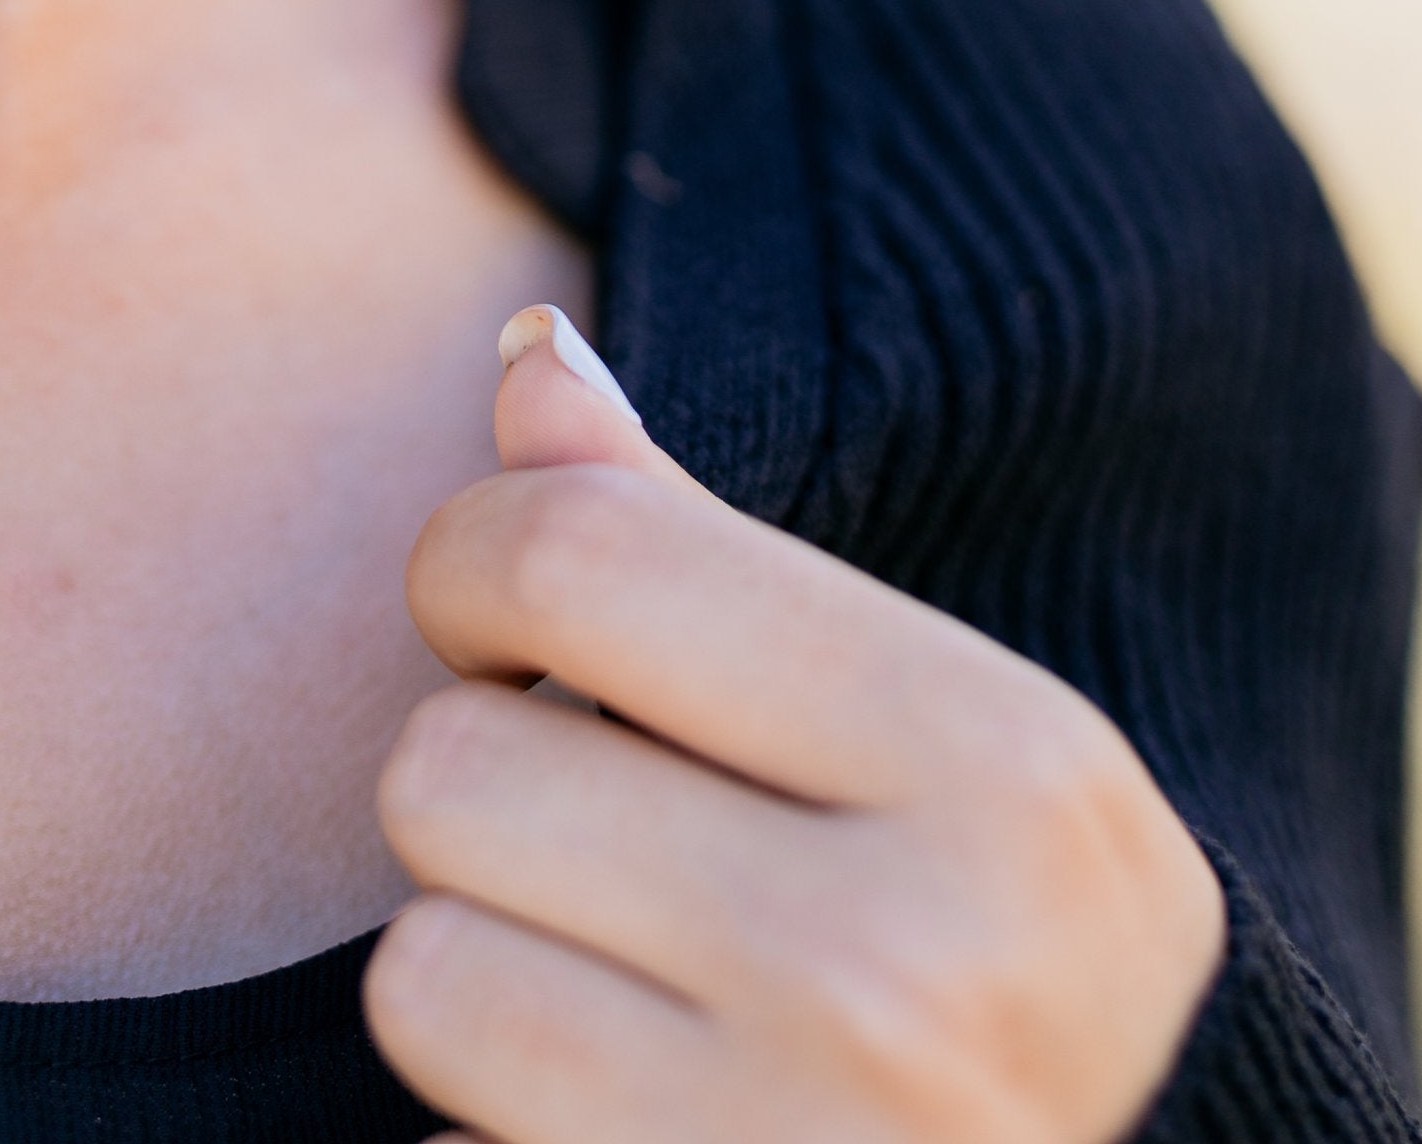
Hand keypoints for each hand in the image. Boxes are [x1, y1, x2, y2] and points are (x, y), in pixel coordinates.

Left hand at [364, 309, 1225, 1143]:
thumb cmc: (999, 964)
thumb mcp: (935, 744)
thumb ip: (703, 546)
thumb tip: (526, 355)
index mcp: (1003, 772)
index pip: (575, 557)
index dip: (475, 558)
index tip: (503, 612)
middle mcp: (906, 972)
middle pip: (454, 765)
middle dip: (493, 789)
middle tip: (616, 851)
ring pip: (418, 967)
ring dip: (484, 971)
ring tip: (634, 1003)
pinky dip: (491, 1130)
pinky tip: (632, 1125)